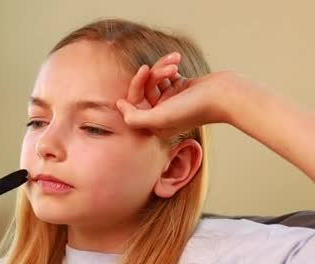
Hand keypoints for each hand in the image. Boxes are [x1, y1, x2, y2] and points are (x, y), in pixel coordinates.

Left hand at [118, 53, 237, 137]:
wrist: (225, 95)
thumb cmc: (194, 108)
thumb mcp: (160, 117)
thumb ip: (135, 118)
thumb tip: (119, 105)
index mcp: (155, 125)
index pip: (134, 104)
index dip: (136, 85)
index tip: (144, 71)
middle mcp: (162, 114)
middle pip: (143, 90)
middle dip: (151, 75)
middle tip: (161, 66)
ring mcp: (172, 100)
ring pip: (154, 79)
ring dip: (162, 67)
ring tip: (175, 63)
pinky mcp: (181, 87)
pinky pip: (166, 73)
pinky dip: (169, 64)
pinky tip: (177, 58)